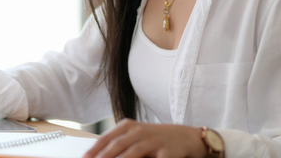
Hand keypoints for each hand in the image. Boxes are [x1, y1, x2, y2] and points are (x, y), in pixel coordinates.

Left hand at [83, 119, 206, 157]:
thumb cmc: (156, 140)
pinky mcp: (167, 151)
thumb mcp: (136, 138)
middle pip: (117, 146)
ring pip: (132, 153)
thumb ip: (119, 146)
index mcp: (128, 126)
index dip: (94, 150)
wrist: (187, 137)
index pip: (106, 138)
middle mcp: (139, 131)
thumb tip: (98, 156)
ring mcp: (153, 140)